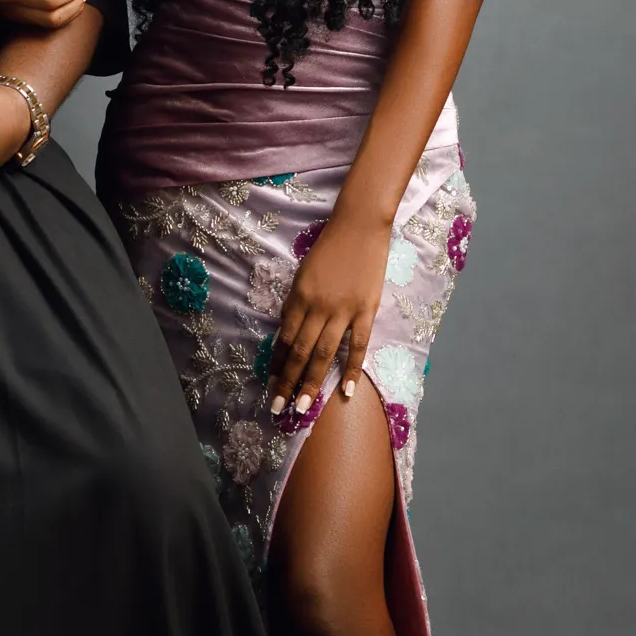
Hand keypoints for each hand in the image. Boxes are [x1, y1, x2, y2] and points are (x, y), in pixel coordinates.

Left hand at [266, 208, 391, 416]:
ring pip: (324, 353)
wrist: (359, 227)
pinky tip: (344, 390)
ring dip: (311, 382)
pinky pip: (357, 345)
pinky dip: (350, 369)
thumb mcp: (303, 274)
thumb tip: (288, 334)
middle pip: (299, 351)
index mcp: (298, 297)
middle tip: (278, 409)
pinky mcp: (366, 310)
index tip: (270, 384)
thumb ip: (296, 304)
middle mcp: (317, 307)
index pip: (284, 338)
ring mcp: (343, 310)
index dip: (276, 363)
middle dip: (287, 382)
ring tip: (303, 407)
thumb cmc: (328, 248)